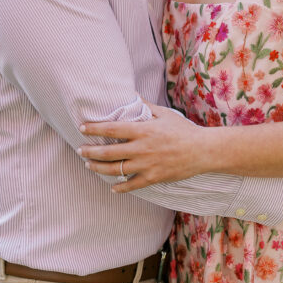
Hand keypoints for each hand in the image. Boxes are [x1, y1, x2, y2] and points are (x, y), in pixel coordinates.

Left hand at [78, 104, 206, 191]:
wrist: (202, 150)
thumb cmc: (183, 130)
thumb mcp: (164, 114)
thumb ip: (146, 106)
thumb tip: (133, 95)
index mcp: (142, 130)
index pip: (112, 128)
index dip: (94, 128)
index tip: (82, 128)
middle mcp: (141, 148)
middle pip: (108, 152)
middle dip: (90, 151)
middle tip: (80, 150)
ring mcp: (146, 165)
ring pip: (115, 170)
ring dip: (99, 168)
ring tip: (88, 165)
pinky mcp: (153, 178)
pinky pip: (132, 185)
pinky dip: (120, 187)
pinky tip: (112, 187)